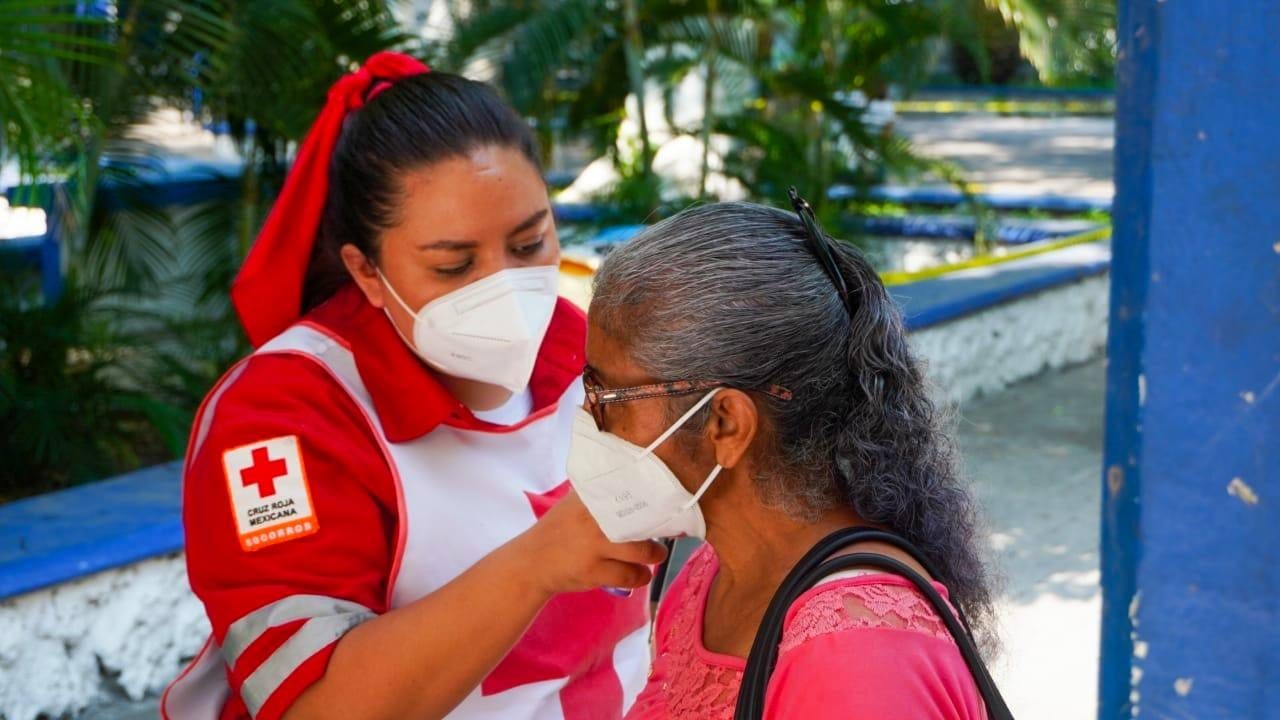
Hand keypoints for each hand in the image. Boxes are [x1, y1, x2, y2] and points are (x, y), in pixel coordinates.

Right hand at [514, 489, 667, 597]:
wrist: (532, 562)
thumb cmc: (561, 530)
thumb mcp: (576, 504)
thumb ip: (603, 493)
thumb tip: (644, 482)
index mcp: (591, 496)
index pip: (633, 490)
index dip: (655, 498)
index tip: (669, 501)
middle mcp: (594, 517)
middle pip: (644, 521)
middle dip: (661, 528)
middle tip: (667, 530)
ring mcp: (594, 545)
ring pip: (642, 551)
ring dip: (655, 555)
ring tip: (656, 554)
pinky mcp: (593, 571)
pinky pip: (631, 575)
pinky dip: (640, 576)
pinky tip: (640, 573)